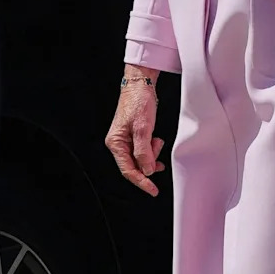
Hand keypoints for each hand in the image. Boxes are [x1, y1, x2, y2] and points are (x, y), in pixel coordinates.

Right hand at [105, 66, 165, 197]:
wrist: (140, 83)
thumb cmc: (138, 101)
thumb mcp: (143, 128)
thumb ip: (144, 151)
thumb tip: (147, 171)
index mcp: (116, 143)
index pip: (128, 170)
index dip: (141, 182)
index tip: (153, 190)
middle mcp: (118, 143)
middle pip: (134, 165)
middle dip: (148, 163)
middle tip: (159, 158)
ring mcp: (126, 139)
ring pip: (140, 158)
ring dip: (151, 155)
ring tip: (157, 141)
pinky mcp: (134, 135)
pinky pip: (143, 149)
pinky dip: (151, 149)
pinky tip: (156, 141)